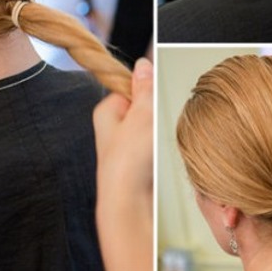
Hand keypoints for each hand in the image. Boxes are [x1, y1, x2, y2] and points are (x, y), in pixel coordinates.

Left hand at [94, 58, 152, 270]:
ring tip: (161, 143)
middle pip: (143, 107)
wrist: (130, 205)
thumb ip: (144, 88)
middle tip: (160, 123)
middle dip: (156, 112)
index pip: (130, 87)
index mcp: (107, 111)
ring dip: (162, 132)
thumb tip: (143, 65)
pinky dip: (163, 149)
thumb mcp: (140, 115)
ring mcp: (127, 147)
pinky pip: (157, 146)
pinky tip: (164, 157)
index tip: (157, 96)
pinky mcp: (140, 163)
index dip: (146, 90)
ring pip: (152, 128)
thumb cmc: (127, 162)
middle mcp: (114, 129)